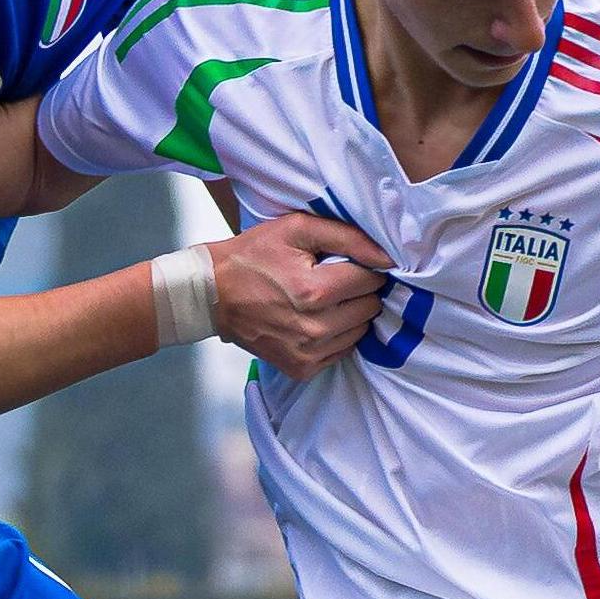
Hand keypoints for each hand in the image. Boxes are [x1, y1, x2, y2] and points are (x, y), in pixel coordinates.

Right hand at [208, 214, 391, 376]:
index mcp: (313, 290)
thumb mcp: (296, 229)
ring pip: (360, 332)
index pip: (370, 279)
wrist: (212, 295)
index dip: (363, 266)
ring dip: (349, 314)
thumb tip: (387, 257)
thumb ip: (347, 237)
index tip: (345, 263)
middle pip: (369, 308)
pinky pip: (342, 352)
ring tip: (322, 301)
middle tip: (331, 281)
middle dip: (358, 291)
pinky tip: (315, 320)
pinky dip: (335, 336)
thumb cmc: (253, 256)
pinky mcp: (301, 369)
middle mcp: (314, 327)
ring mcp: (307, 353)